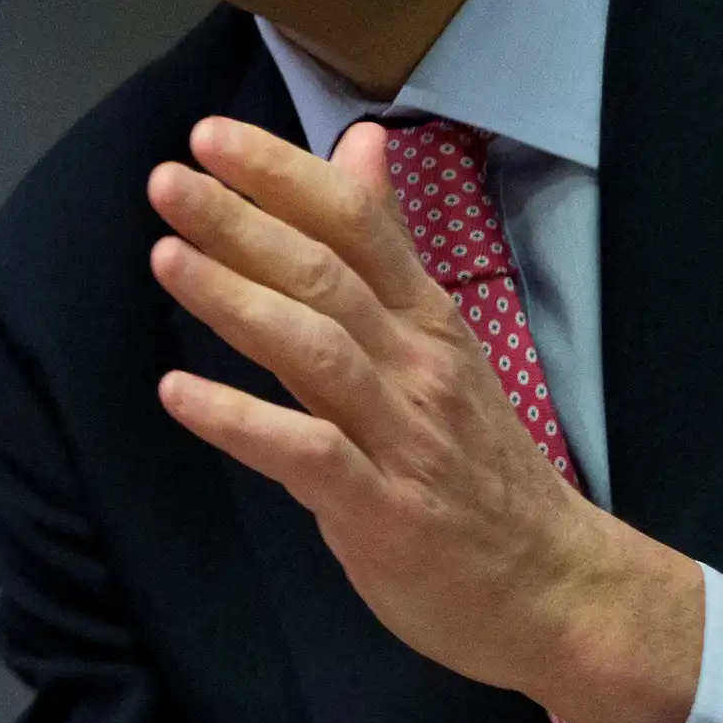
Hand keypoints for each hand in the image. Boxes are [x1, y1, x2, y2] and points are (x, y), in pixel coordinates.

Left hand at [148, 118, 702, 722]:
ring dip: (236, 300)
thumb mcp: (438, 334)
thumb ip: (385, 241)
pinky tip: (177, 394)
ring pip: (315, 350)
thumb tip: (360, 139)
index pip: (355, 221)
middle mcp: (415, 363)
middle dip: (241, 221)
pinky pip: (307, 454)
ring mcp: (402, 437)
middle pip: (324, 275)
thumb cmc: (477, 454)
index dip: (282, 173)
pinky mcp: (384, 512)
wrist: (557, 586)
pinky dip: (241, 421)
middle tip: (165, 181)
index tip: (209, 136)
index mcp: (425, 314)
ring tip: (166, 259)